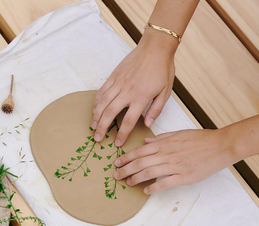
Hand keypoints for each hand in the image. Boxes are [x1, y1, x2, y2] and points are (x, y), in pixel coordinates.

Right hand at [92, 30, 176, 146]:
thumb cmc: (163, 69)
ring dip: (96, 116)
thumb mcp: (166, 91)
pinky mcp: (114, 76)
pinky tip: (95, 109)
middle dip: (102, 128)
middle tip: (97, 139)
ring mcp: (118, 83)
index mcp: (141, 97)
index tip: (117, 143)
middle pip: (110, 114)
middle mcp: (127, 92)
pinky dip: (97, 101)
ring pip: (103, 103)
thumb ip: (156, 110)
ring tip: (93, 126)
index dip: (122, 134)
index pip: (129, 121)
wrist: (155, 47)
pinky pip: (102, 91)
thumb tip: (148, 125)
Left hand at [114, 128, 235, 193]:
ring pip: (149, 172)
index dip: (126, 157)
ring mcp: (175, 166)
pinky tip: (146, 190)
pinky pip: (165, 183)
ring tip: (127, 183)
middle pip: (140, 162)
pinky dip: (153, 187)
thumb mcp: (179, 133)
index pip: (140, 151)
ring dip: (135, 178)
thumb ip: (161, 138)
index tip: (117, 162)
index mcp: (165, 143)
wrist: (221, 145)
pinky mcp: (184, 176)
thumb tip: (146, 141)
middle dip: (125, 169)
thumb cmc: (202, 138)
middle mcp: (167, 154)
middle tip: (116, 175)